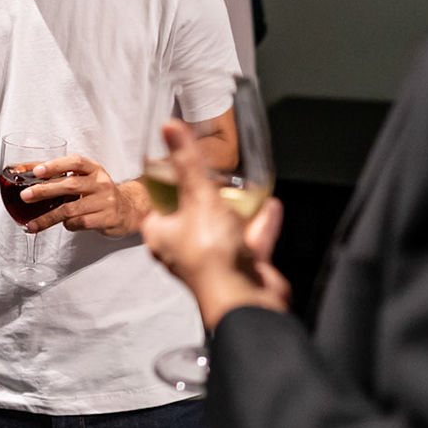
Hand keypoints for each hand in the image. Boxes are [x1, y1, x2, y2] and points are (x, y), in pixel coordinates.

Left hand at [19, 155, 149, 236]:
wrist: (128, 210)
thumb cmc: (98, 193)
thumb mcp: (85, 179)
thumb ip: (61, 176)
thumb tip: (26, 173)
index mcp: (94, 169)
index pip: (74, 162)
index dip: (55, 165)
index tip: (36, 171)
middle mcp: (101, 183)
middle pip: (69, 185)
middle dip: (44, 191)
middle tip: (25, 196)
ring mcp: (105, 201)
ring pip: (71, 209)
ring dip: (48, 217)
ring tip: (32, 224)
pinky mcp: (107, 218)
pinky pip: (80, 222)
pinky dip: (68, 225)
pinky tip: (63, 225)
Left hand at [139, 120, 290, 328]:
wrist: (245, 299)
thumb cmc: (211, 255)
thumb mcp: (198, 197)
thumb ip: (187, 161)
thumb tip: (169, 128)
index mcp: (161, 235)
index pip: (157, 204)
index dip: (165, 185)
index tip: (176, 167)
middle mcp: (183, 249)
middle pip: (192, 215)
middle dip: (204, 196)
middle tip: (211, 175)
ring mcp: (213, 260)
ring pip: (222, 228)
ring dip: (235, 209)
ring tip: (244, 186)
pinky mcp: (239, 267)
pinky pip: (249, 240)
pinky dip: (259, 224)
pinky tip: (270, 205)